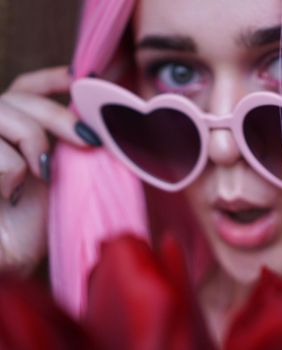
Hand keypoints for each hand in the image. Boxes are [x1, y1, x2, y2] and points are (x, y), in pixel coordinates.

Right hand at [0, 66, 98, 272]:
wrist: (6, 258)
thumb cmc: (32, 224)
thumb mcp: (61, 176)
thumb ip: (71, 146)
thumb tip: (102, 121)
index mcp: (11, 129)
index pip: (24, 88)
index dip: (50, 77)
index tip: (81, 76)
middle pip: (19, 98)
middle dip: (58, 115)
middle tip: (89, 140)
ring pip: (3, 115)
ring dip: (32, 144)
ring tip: (39, 175)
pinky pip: (0, 156)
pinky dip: (9, 175)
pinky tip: (7, 195)